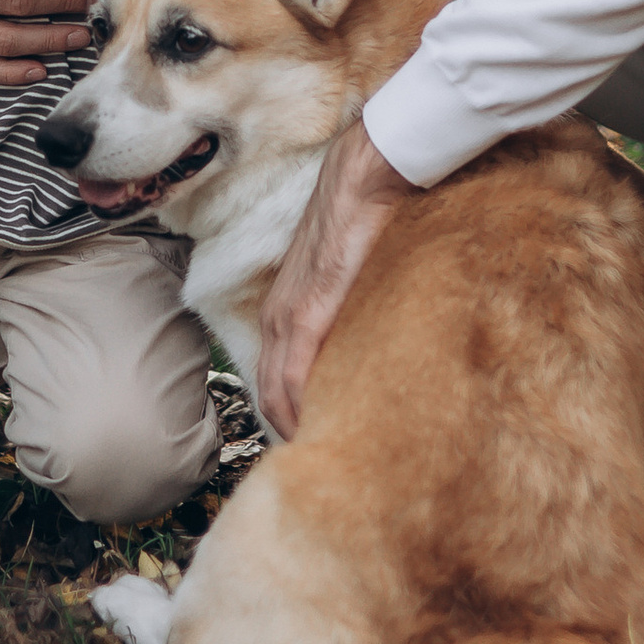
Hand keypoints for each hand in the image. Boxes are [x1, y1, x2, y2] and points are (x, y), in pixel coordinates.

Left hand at [256, 120, 411, 439]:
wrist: (366, 177)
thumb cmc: (366, 222)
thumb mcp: (351, 282)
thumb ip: (353, 317)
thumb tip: (374, 353)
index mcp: (283, 311)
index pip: (274, 383)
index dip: (291, 419)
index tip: (315, 446)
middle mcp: (275, 317)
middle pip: (269, 396)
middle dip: (291, 433)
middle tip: (321, 467)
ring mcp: (287, 316)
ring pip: (275, 394)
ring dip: (295, 429)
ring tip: (323, 461)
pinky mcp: (307, 312)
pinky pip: (292, 376)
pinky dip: (300, 410)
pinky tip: (318, 434)